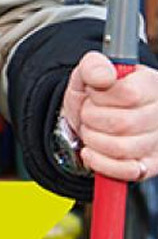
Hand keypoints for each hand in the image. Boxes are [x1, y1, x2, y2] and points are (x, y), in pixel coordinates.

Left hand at [62, 51, 157, 181]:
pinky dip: (101, 163)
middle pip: (122, 124)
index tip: (93, 93)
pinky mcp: (151, 166)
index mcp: (152, 85)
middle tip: (88, 113)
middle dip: (92, 118)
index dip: (101, 96)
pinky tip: (91, 152)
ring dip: (93, 139)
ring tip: (91, 129)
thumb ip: (94, 66)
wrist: (89, 118)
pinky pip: (127, 172)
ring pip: (122, 148)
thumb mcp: (87, 73)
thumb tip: (103, 76)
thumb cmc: (94, 93)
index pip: (129, 94)